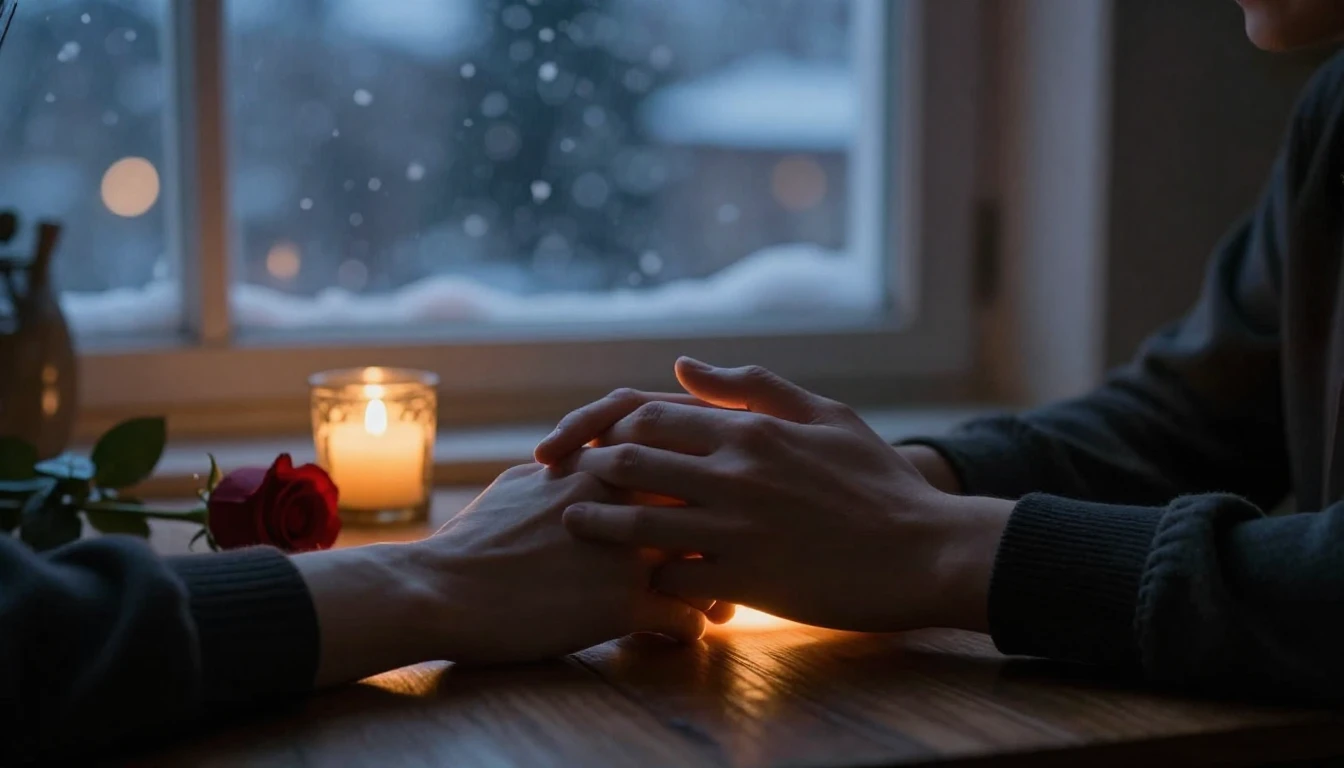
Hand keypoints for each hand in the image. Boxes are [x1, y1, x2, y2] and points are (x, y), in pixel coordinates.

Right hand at [295, 464, 707, 685]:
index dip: (705, 483)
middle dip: (725, 534)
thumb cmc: (478, 537)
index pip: (682, 460)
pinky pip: (686, 620)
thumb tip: (587, 460)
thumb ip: (573, 469)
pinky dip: (692, 631)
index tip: (714, 503)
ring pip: (708, 566)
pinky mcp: (622, 605)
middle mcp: (627, 501)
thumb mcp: (527, 482)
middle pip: (707, 508)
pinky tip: (685, 637)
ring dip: (720, 588)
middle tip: (732, 556)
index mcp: (605, 465)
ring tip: (719, 606)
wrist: (443, 588)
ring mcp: (629, 552)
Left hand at [543, 359, 1009, 632]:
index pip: (649, 415)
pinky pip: (672, 581)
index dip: (610, 428)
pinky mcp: (746, 581)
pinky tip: (636, 583)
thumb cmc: (877, 481)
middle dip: (590, 470)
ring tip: (573, 524)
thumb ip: (752, 386)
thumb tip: (682, 364)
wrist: (925, 551)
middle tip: (567, 480)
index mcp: (749, 430)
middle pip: (629, 462)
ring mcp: (736, 528)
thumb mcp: (824, 415)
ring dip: (597, 523)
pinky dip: (649, 581)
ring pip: (635, 522)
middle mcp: (734, 474)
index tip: (595, 444)